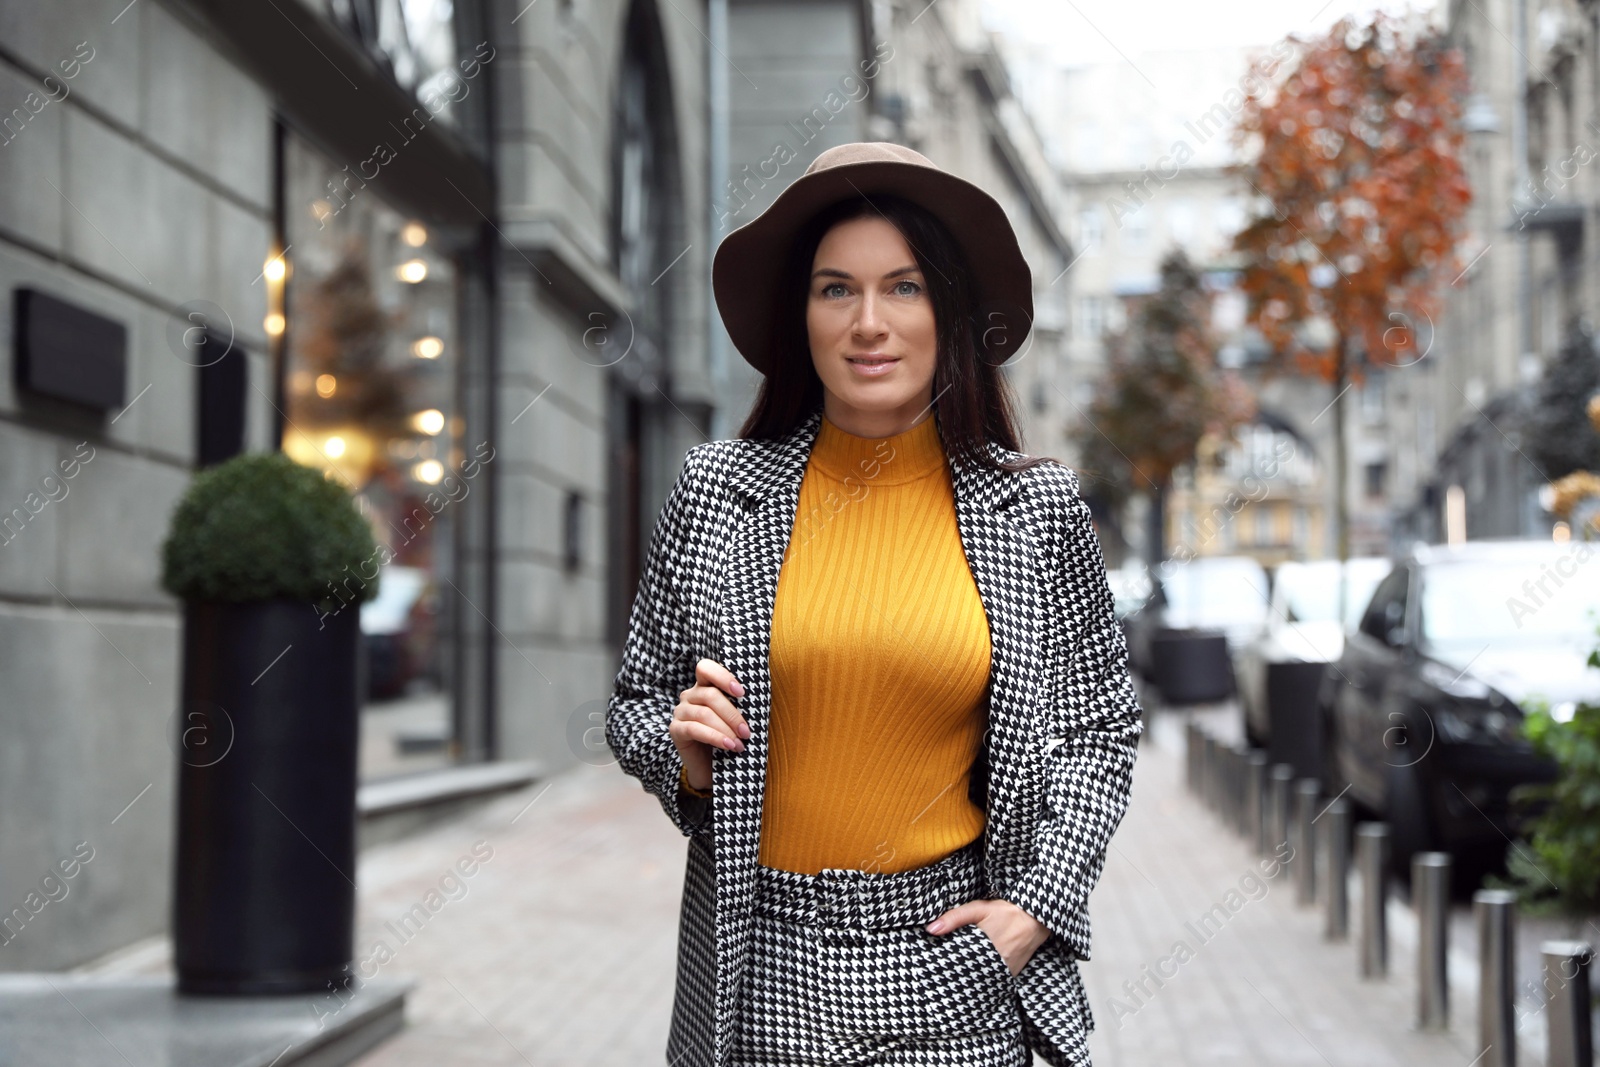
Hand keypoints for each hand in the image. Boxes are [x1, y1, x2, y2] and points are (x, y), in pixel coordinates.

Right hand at [669, 658, 749, 791]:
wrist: (711, 768)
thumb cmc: (727, 737)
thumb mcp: (735, 718)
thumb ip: (740, 705)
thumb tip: (758, 699)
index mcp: (704, 686)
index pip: (705, 668)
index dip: (722, 676)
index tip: (741, 693)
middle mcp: (689, 695)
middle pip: (710, 695)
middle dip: (732, 714)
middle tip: (746, 732)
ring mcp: (680, 712)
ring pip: (704, 714)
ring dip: (725, 729)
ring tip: (739, 744)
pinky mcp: (676, 730)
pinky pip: (694, 729)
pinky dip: (714, 737)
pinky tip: (728, 746)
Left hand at [926, 898, 1049, 976]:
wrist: (1034, 918)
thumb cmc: (1005, 912)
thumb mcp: (978, 909)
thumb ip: (954, 918)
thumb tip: (931, 929)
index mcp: (983, 948)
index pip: (958, 967)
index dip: (945, 970)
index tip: (934, 970)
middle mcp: (995, 964)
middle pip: (968, 976)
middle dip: (955, 977)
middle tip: (940, 978)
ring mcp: (1004, 972)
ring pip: (981, 981)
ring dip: (969, 979)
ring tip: (954, 980)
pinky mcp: (1011, 975)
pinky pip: (994, 981)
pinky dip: (984, 979)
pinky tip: (974, 976)